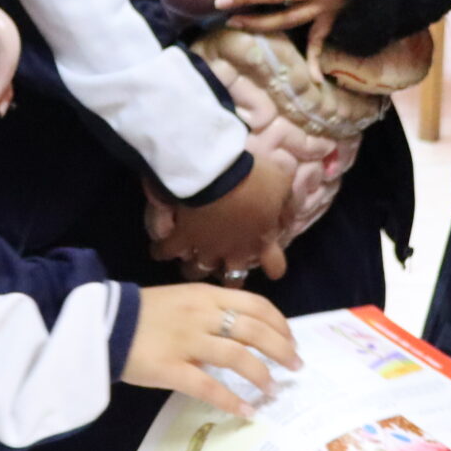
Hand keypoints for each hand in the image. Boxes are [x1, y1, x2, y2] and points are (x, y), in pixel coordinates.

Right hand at [121, 285, 299, 419]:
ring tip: (274, 390)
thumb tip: (241, 334)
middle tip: (295, 367)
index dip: (280, 324)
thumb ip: (211, 312)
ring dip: (262, 375)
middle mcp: (202, 315)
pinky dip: (232, 400)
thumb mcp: (182, 300)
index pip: (256, 306)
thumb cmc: (143, 312)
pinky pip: (208, 386)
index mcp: (206, 296)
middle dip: (282, 350)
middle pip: (255, 331)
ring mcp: (187, 342)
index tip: (291, 339)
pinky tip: (247, 411)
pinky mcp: (171, 368)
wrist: (102, 322)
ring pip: (238, 357)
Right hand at [158, 158, 288, 280]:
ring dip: (194, 267)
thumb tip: (290, 216)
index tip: (272, 264)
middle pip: (231, 279)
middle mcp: (233, 252)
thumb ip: (286, 203)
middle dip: (229, 277)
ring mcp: (204, 249)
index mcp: (260, 240)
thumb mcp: (282, 182)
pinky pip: (166, 252)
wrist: (216, 171)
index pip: (275, 267)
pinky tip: (160, 248)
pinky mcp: (180, 240)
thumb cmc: (254, 176)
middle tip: (224, 270)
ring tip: (189, 261)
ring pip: (196, 271)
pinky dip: (162, 250)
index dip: (274, 266)